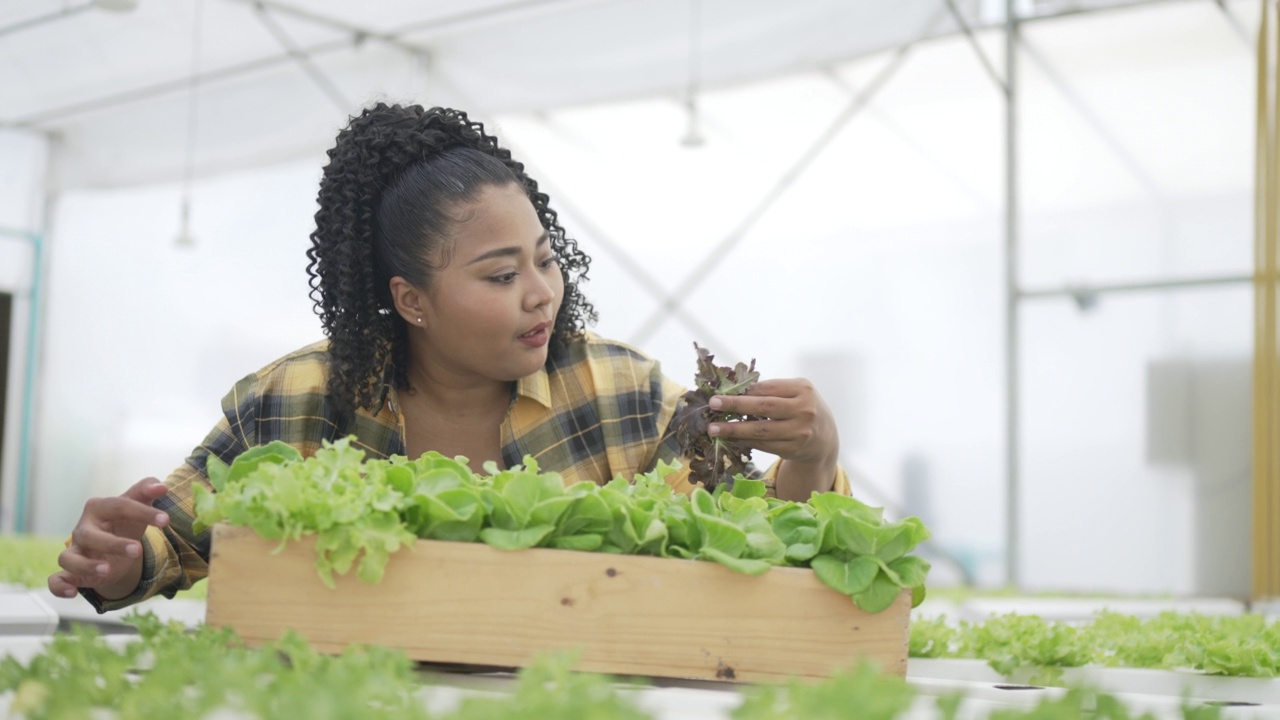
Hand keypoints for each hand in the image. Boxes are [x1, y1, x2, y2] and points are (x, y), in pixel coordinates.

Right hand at [48, 478, 169, 600]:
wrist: (112, 547)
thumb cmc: (124, 522)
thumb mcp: (136, 506)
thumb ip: (146, 492)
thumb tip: (161, 486)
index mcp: (99, 508)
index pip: (119, 506)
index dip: (143, 512)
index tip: (166, 521)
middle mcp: (82, 529)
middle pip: (90, 535)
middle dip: (113, 544)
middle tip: (137, 550)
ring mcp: (74, 551)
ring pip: (69, 558)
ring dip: (86, 566)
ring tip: (107, 571)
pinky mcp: (70, 572)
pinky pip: (56, 580)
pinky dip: (60, 586)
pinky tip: (72, 592)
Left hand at [708, 378, 838, 498]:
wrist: (824, 437)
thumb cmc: (802, 408)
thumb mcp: (795, 392)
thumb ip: (770, 390)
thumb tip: (732, 390)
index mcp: (803, 389)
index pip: (768, 388)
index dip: (743, 390)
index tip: (722, 391)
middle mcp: (804, 410)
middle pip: (764, 407)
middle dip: (735, 405)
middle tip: (713, 404)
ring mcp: (800, 432)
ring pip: (761, 430)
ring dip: (734, 430)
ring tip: (713, 429)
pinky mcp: (793, 449)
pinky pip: (764, 445)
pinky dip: (744, 441)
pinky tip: (730, 439)